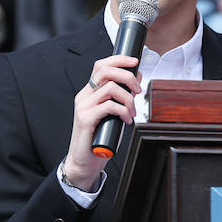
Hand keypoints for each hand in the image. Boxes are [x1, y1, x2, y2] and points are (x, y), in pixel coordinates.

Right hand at [63, 55, 142, 189]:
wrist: (84, 161)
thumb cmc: (99, 139)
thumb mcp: (113, 114)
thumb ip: (122, 97)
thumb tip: (136, 80)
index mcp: (89, 93)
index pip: (101, 66)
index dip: (119, 59)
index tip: (135, 61)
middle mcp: (84, 96)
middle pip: (105, 71)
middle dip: (127, 76)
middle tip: (138, 90)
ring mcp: (83, 107)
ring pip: (111, 88)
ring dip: (128, 99)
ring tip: (132, 112)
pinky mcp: (85, 119)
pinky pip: (109, 106)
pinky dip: (123, 111)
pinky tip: (126, 120)